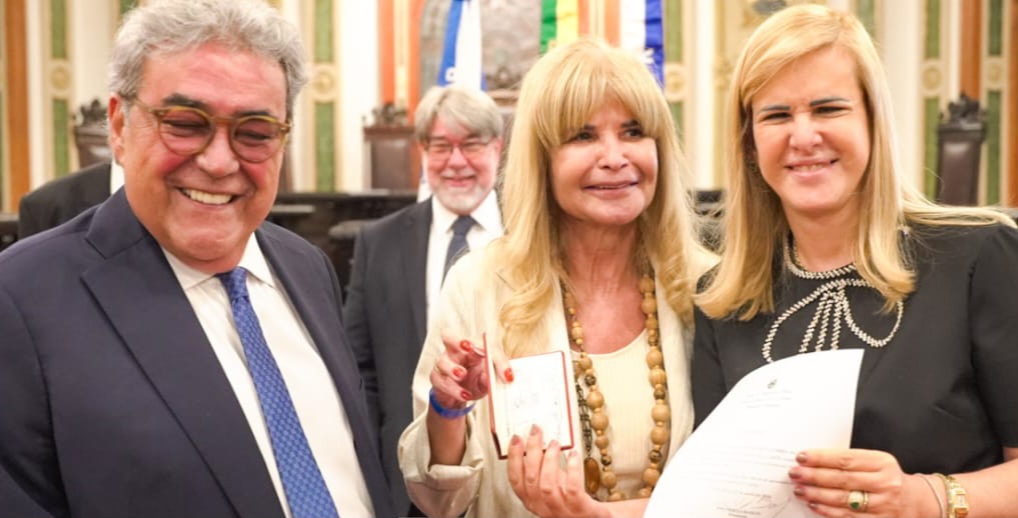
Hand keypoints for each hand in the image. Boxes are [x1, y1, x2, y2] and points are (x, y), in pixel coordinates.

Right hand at [429, 332, 511, 410]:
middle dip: (457, 340)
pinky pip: (440, 381)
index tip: (493, 355)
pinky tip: (464, 394)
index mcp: (471, 345)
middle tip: (468, 347)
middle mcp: (454, 351)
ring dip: (453, 369)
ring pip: (442, 361)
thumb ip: (496, 374)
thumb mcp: (490, 377)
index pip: (478, 339)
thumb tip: (504, 375)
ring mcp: (444, 364)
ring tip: (462, 375)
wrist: (462, 396)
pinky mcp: (437, 379)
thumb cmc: (477, 379)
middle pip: (448, 336)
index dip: (487, 346)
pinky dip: (453, 389)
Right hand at [507, 425, 609, 517]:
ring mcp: (562, 512)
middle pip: (531, 480)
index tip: (517, 438)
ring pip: (547, 486)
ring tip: (554, 443)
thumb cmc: (575, 500)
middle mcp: (544, 509)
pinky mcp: (581, 510)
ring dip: (549, 460)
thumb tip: (537, 440)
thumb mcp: (554, 482)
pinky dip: (572, 469)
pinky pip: (572, 489)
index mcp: (533, 501)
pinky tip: (574, 455)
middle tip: (536, 432)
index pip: (516, 481)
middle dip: (531, 451)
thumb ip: (543, 467)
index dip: (514, 458)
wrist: (597, 516)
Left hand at [789, 448, 933, 517]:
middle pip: (842, 480)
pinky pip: (849, 517)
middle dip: (814, 476)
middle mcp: (885, 484)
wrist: (916, 502)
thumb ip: (850, 461)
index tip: (802, 457)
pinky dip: (828, 511)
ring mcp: (883, 505)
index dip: (821, 458)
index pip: (846, 459)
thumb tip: (814, 461)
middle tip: (795, 474)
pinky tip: (815, 505)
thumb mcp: (876, 463)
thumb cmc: (887, 478)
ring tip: (799, 490)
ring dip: (817, 495)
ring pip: (844, 500)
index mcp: (882, 463)